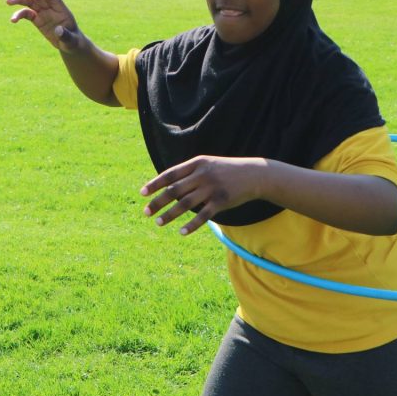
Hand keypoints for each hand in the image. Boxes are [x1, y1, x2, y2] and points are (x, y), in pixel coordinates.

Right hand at [6, 0, 82, 51]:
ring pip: (30, 3)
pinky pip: (26, 14)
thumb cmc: (73, 41)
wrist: (68, 44)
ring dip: (19, 0)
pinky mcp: (37, 20)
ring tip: (8, 1)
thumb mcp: (71, 40)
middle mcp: (51, 8)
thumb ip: (65, 35)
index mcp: (61, 9)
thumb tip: (58, 30)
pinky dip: (19, 15)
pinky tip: (13, 20)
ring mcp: (43, 13)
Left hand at [140, 156, 266, 235]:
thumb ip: (189, 174)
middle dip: (158, 202)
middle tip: (146, 213)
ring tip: (158, 222)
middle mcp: (203, 175)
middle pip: (174, 190)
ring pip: (186, 204)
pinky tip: (181, 232)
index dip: (155, 184)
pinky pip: (203, 216)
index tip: (142, 193)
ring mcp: (212, 189)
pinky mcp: (221, 202)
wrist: (254, 174)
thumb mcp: (208, 165)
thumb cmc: (226, 171)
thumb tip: (167, 186)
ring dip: (170, 215)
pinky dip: (191, 225)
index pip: (170, 174)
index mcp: (197, 164)